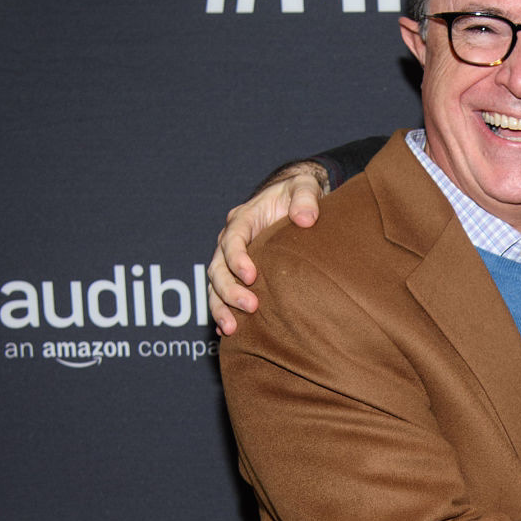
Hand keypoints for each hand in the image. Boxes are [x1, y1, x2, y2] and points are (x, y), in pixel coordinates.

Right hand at [208, 163, 327, 333]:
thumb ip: (305, 199)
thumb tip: (305, 219)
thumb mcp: (304, 187)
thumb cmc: (298, 194)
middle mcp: (231, 239)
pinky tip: (227, 333)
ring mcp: (231, 259)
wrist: (294, 202)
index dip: (237, 258)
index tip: (251, 276)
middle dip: (230, 289)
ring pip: (214, 285)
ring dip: (220, 307)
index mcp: (244, 218)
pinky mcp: (237, 275)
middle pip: (217, 267)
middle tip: (250, 307)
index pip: (233, 238)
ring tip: (231, 329)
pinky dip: (222, 312)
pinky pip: (222, 296)